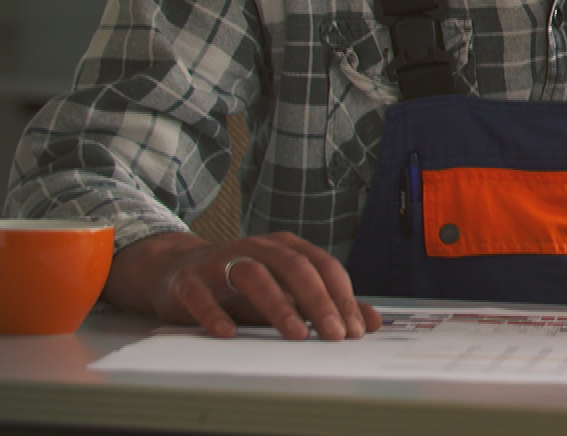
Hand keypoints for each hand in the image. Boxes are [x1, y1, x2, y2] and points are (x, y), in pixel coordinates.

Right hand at [107, 232, 381, 340]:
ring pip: (253, 275)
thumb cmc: (241, 286)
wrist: (177, 271)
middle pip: (294, 267)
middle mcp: (257, 248)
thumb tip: (372, 322)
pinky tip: (228, 333)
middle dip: (319, 301)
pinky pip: (200, 295)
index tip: (355, 330)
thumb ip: (329, 305)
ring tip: (296, 335)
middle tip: (335, 335)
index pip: (323, 267)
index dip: (342, 297)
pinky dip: (214, 313)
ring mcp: (220, 262)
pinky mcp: (188, 281)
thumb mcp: (287, 293)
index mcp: (286, 248)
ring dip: (277, 305)